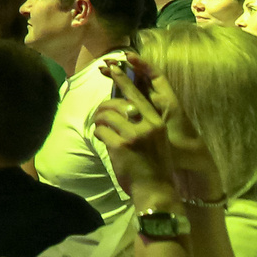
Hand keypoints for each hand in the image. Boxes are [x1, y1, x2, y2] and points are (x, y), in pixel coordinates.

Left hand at [92, 55, 215, 204]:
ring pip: (106, 115)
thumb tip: (120, 109)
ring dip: (99, 120)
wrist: (156, 190)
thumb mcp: (154, 140)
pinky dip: (98, 133)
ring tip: (101, 128)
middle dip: (104, 101)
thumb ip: (142, 124)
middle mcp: (148, 125)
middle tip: (98, 110)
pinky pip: (100, 130)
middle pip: (120, 101)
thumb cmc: (153, 167)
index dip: (124, 79)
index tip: (114, 66)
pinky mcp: (121, 145)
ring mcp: (134, 134)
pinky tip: (103, 140)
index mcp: (157, 122)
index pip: (138, 95)